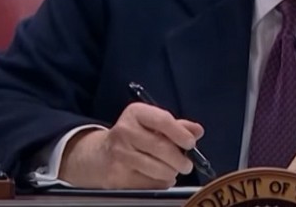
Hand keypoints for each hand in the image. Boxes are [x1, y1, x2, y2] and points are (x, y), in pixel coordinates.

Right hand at [59, 103, 203, 188]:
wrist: (98, 154)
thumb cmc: (132, 136)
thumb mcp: (151, 123)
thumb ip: (177, 126)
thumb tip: (197, 131)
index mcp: (136, 113)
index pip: (163, 120)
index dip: (180, 133)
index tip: (191, 143)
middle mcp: (125, 131)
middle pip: (161, 147)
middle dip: (180, 159)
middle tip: (187, 164)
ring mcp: (120, 154)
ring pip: (156, 168)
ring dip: (171, 172)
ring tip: (173, 170)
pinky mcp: (117, 175)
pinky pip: (148, 183)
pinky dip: (160, 183)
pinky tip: (160, 177)